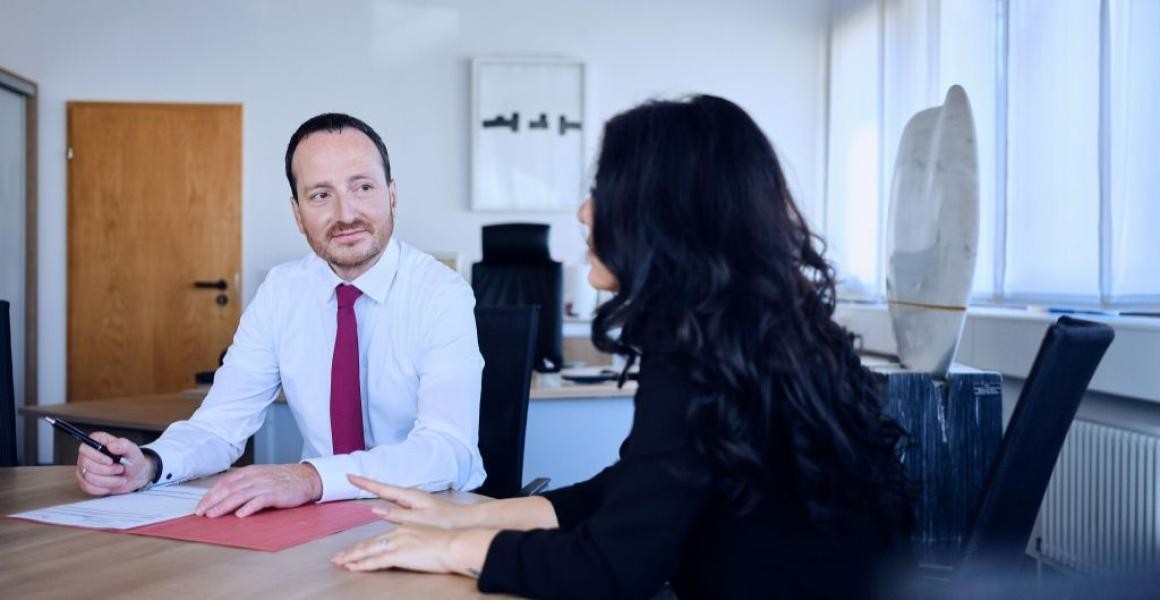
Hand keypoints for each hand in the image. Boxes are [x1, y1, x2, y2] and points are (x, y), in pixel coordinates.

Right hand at [76, 432, 153, 495]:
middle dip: (107, 470)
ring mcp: (84, 468)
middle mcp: (87, 454)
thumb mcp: (133, 451)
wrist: (134, 477)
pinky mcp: (84, 481)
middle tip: (120, 469)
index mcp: (98, 441)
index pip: (86, 446)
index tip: (111, 461)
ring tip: (120, 479)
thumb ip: (124, 445)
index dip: (97, 455)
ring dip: (108, 480)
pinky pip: (88, 487)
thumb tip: (112, 445)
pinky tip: (111, 485)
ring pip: (88, 477)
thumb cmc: (132, 461)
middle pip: (86, 463)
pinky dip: (103, 488)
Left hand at [195, 463, 322, 517]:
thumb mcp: (260, 477)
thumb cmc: (281, 480)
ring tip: (213, 515)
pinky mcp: (275, 494)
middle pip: (229, 489)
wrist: (305, 478)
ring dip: (224, 506)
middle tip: (201, 512)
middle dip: (212, 501)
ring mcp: (265, 485)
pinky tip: (240, 514)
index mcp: (249, 472)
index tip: (200, 505)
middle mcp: (254, 477)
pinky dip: (249, 507)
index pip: (224, 483)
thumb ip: (243, 484)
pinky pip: (259, 501)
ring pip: (240, 495)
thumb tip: (223, 497)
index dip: (210, 494)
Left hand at [331, 523, 496, 576]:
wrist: (456, 545)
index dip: (364, 546)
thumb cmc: (447, 544)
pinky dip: (363, 564)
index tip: (352, 551)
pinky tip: (352, 567)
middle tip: (337, 557)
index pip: (379, 539)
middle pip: (370, 543)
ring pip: (369, 550)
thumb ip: (414, 542)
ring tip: (339, 562)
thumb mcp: (427, 539)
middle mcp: (399, 533)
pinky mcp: (400, 554)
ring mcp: (399, 543)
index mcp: (405, 529)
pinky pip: (377, 561)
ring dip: (352, 557)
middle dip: (352, 551)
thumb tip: (410, 550)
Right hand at [349, 474, 475, 528]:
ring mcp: (413, 500)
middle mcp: (410, 495)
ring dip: (374, 489)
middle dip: (366, 483)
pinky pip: (395, 500)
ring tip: (360, 485)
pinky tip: (383, 500)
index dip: (364, 482)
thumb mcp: (419, 519)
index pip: (381, 488)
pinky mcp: (417, 507)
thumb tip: (374, 508)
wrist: (465, 520)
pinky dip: (384, 497)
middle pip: (383, 488)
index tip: (349, 475)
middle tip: (349, 478)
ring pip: (389, 493)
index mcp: (409, 496)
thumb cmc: (445, 520)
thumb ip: (396, 514)